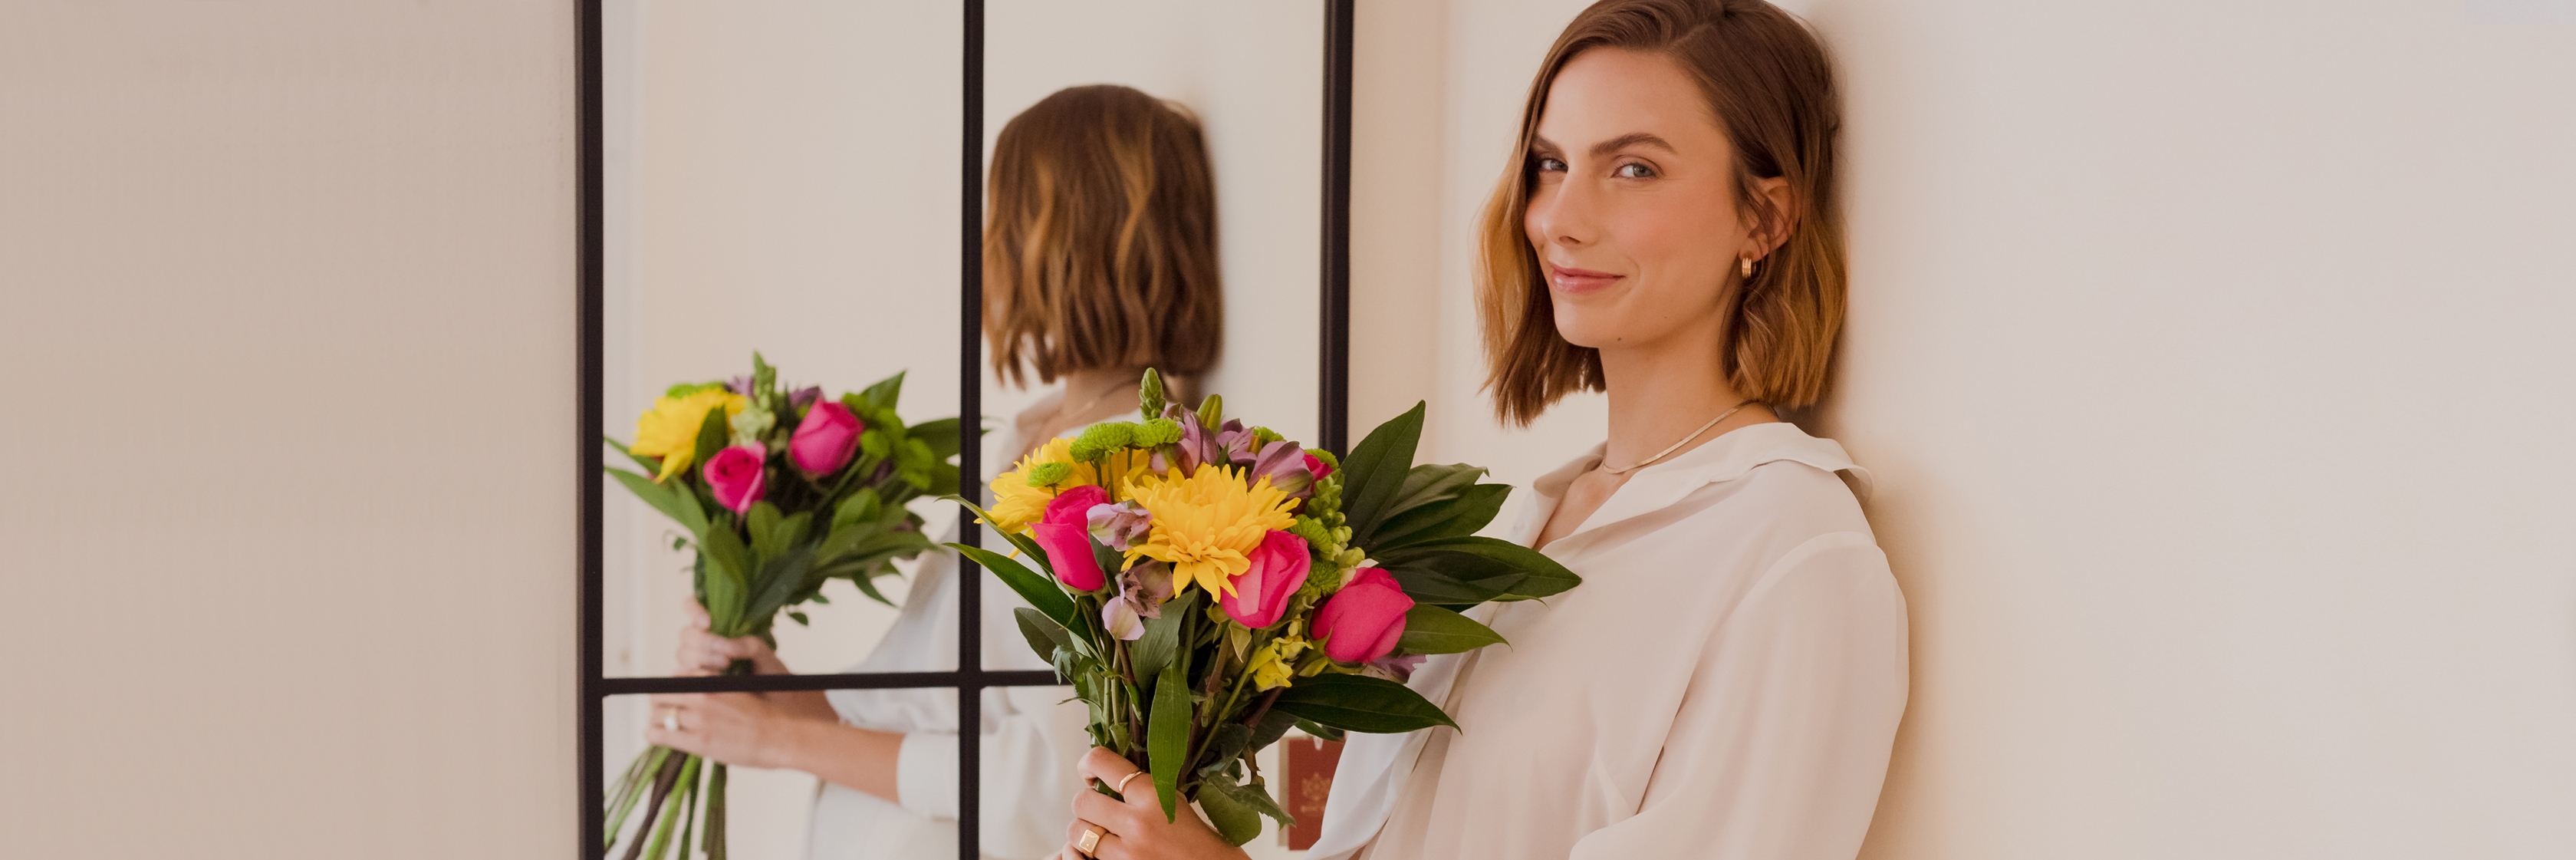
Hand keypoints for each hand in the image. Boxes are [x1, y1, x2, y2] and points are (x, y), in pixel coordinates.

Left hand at [643, 691, 812, 769]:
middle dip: (658, 703)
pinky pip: (663, 735)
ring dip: (654, 720)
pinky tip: (653, 736)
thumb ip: (717, 689)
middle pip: (661, 694)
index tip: (673, 696)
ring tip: (655, 726)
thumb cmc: (768, 714)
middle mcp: (703, 695)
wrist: (784, 735)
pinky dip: (653, 735)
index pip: (676, 678)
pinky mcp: (700, 741)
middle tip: (660, 712)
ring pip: (658, 714)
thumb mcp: (741, 688)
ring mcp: (700, 718)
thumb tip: (700, 692)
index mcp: (713, 680)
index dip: (672, 688)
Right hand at [676, 596, 786, 676]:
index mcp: (716, 624)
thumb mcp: (766, 656)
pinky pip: (682, 675)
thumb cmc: (769, 673)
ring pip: (683, 653)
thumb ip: (750, 646)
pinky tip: (712, 680)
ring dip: (701, 659)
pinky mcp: (692, 680)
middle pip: (686, 633)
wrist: (772, 699)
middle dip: (704, 642)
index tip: (708, 623)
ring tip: (725, 666)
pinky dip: (695, 676)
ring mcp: (695, 660)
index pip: (691, 606)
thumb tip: (727, 646)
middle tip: (725, 655)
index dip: (694, 610)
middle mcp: (701, 640)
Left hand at [1061, 747, 1249, 859]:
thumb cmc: (1204, 846)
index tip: (1089, 772)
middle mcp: (1137, 823)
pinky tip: (1094, 853)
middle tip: (1098, 809)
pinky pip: (1081, 858)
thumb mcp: (1180, 805)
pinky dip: (1082, 855)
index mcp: (1155, 796)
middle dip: (1086, 804)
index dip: (1087, 764)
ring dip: (1084, 832)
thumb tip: (1114, 780)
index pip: (1102, 763)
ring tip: (1100, 834)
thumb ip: (1148, 791)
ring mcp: (1126, 853)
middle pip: (1082, 801)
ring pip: (1077, 832)